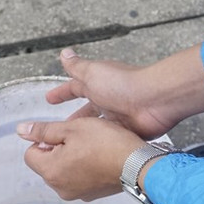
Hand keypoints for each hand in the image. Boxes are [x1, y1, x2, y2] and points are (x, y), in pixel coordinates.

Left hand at [17, 117, 146, 200]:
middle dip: (58, 149)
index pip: (30, 153)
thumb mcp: (72, 128)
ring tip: (92, 147)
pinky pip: (79, 178)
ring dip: (71, 158)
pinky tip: (100, 158)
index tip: (63, 133)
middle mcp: (59, 188)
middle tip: (80, 137)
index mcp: (50, 171)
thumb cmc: (106, 143)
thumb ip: (43, 130)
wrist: (137, 164)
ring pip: (63, 170)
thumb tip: (20, 130)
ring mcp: (76, 194)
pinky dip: (84, 168)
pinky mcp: (91, 195)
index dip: (44, 139)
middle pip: (46, 164)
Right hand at [46, 49, 175, 139]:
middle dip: (75, 118)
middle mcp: (109, 99)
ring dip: (88, 134)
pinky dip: (103, 143)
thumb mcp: (93, 73)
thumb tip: (65, 54)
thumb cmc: (125, 84)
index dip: (62, 93)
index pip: (76, 88)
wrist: (153, 101)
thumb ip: (77, 66)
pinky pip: (112, 138)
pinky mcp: (128, 131)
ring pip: (99, 127)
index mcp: (99, 84)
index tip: (51, 98)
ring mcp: (119, 117)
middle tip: (60, 127)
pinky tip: (94, 149)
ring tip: (74, 143)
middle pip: (88, 111)